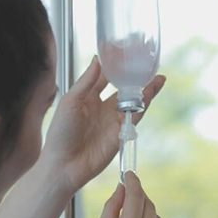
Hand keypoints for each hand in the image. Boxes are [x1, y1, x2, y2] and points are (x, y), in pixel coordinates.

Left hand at [40, 57, 166, 191]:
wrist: (63, 165)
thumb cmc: (59, 134)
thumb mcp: (70, 102)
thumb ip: (86, 82)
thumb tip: (98, 59)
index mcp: (87, 97)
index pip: (105, 77)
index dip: (116, 65)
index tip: (127, 52)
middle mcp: (101, 107)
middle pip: (124, 89)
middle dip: (137, 78)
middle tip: (150, 65)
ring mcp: (112, 121)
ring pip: (133, 102)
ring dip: (146, 91)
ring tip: (158, 79)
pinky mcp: (120, 134)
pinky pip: (134, 118)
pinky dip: (143, 106)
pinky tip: (149, 95)